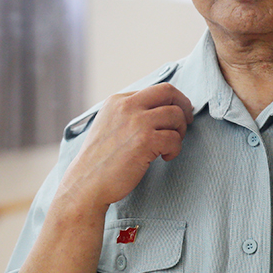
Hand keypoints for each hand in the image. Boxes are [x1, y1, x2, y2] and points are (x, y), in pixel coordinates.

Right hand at [57, 83, 193, 211]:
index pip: (155, 90)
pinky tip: (165, 157)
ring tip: (170, 146)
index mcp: (118, 100)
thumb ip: (129, 113)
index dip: (170, 102)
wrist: (87, 182)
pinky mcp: (145, 141)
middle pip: (169, 92)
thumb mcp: (109, 124)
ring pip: (176, 115)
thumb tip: (160, 109)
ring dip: (180, 131)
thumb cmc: (100, 160)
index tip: (174, 116)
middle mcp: (127, 106)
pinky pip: (174, 138)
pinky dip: (175, 149)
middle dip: (184, 106)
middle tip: (186, 122)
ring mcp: (137, 122)